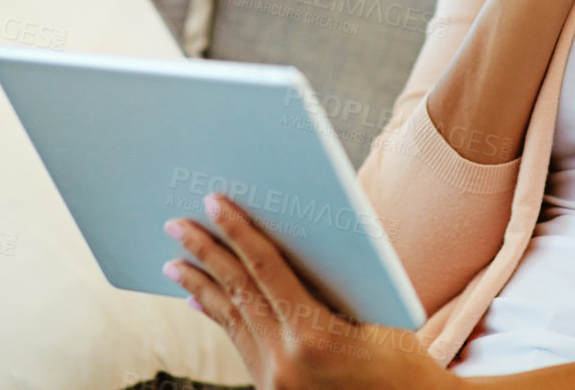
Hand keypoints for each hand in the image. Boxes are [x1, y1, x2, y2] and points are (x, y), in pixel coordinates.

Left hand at [163, 193, 458, 389]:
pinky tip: (198, 299)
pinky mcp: (270, 389)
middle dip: (205, 253)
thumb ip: (326, 282)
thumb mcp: (370, 313)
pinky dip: (218, 315)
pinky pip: (238, 343)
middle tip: (176, 223)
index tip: (215, 202)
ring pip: (231, 319)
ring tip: (174, 261)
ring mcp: (274, 380)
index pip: (266, 269)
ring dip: (200, 286)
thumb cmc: (400, 359)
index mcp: (314, 335)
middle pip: (238, 292)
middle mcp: (285, 361)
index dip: (239, 232)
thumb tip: (282, 239)